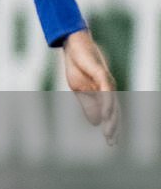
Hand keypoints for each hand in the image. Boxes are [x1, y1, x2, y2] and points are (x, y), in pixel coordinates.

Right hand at [60, 28, 118, 143]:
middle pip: (114, 110)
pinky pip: (106, 90)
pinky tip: (105, 113)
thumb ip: (88, 105)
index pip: (110, 113)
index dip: (111, 127)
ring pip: (112, 102)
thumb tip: (95, 123)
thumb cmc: (77, 66)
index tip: (110, 143)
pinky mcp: (101, 73)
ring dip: (111, 118)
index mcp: (103, 93)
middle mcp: (109, 88)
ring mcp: (106, 80)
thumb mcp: (79, 90)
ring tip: (108, 132)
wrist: (73, 46)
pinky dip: (107, 103)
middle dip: (113, 126)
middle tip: (111, 142)